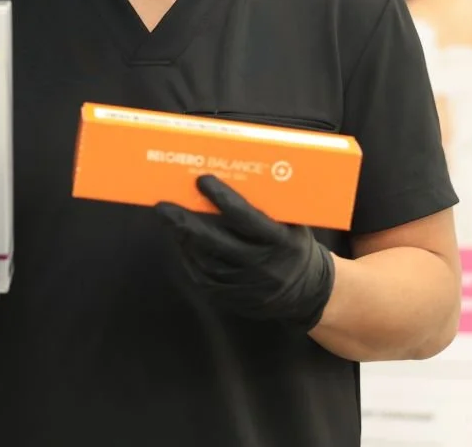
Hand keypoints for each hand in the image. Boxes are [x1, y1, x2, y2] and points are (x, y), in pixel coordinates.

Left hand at [157, 175, 334, 330]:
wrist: (308, 293)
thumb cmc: (295, 247)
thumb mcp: (294, 226)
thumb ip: (271, 207)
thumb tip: (239, 173)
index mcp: (281, 242)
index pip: (247, 218)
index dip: (223, 198)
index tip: (202, 180)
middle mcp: (262, 265)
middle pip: (216, 242)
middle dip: (186, 223)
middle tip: (163, 206)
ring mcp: (246, 285)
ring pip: (206, 261)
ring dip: (183, 240)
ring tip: (169, 219)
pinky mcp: (233, 299)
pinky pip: (204, 279)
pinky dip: (188, 260)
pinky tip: (180, 243)